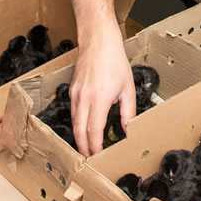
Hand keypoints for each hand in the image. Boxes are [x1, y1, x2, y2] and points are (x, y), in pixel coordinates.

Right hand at [70, 28, 133, 156]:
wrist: (98, 42)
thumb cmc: (114, 62)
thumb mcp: (127, 88)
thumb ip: (128, 112)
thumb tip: (126, 129)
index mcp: (100, 99)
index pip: (94, 130)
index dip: (95, 147)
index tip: (98, 156)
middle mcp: (84, 98)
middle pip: (79, 131)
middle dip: (83, 148)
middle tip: (89, 159)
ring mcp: (75, 94)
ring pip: (75, 122)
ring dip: (80, 137)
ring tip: (87, 148)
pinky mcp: (72, 90)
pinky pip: (74, 111)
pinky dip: (78, 123)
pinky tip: (85, 128)